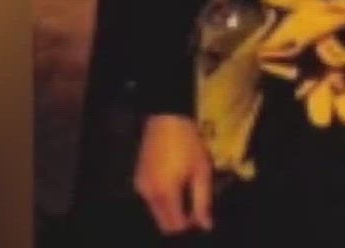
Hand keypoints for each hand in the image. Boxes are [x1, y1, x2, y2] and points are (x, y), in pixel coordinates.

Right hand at [133, 114, 216, 234]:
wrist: (166, 119)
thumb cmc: (189, 143)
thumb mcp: (202, 171)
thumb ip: (203, 201)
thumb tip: (205, 225)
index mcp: (166, 193)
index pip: (175, 226)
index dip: (190, 225)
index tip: (200, 213)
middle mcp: (149, 195)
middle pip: (164, 224)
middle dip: (180, 220)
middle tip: (194, 205)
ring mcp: (141, 188)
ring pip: (157, 213)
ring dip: (171, 211)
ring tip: (186, 191)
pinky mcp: (138, 180)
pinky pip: (151, 201)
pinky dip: (163, 201)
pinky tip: (174, 184)